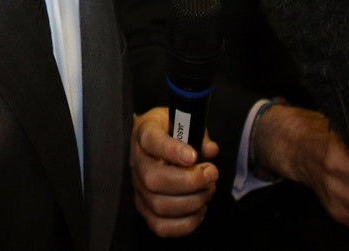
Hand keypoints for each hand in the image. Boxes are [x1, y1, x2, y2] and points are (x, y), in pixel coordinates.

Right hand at [130, 107, 219, 237]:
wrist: (158, 139)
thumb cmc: (174, 131)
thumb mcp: (186, 121)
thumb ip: (199, 134)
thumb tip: (210, 150)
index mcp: (145, 133)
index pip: (152, 141)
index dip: (172, 151)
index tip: (193, 156)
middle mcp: (137, 161)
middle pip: (154, 180)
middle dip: (189, 181)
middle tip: (211, 174)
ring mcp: (138, 187)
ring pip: (159, 205)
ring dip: (192, 202)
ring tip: (209, 190)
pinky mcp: (144, 208)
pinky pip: (160, 226)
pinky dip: (185, 223)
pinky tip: (200, 210)